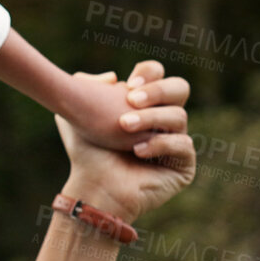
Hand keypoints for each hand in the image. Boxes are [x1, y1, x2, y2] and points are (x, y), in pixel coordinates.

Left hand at [54, 66, 194, 222]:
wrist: (92, 186)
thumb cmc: (86, 152)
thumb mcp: (75, 111)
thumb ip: (85, 85)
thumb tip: (113, 77)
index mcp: (145, 102)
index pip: (157, 74)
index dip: (149, 73)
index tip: (128, 84)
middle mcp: (164, 119)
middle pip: (179, 88)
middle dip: (158, 90)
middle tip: (131, 99)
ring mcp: (177, 140)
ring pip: (179, 116)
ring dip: (150, 118)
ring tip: (123, 126)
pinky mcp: (184, 164)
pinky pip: (183, 144)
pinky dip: (160, 144)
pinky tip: (138, 150)